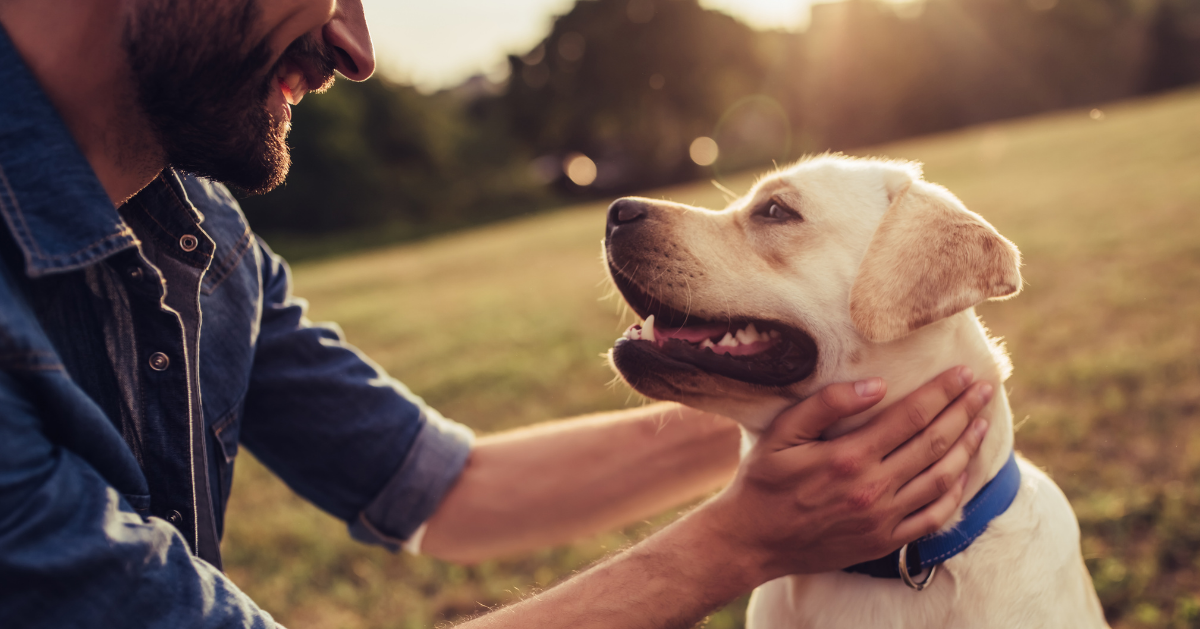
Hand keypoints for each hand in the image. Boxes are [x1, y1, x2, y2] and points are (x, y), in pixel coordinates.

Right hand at [699, 366, 991, 581]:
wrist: (752, 541)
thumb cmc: (763, 481)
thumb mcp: (781, 434)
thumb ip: (826, 405)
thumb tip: (876, 385)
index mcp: (848, 457)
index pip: (911, 416)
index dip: (942, 392)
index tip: (964, 373)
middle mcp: (872, 488)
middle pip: (934, 443)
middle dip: (964, 412)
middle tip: (984, 389)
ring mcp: (883, 518)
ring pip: (941, 478)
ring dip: (967, 447)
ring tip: (982, 422)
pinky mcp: (885, 541)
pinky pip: (933, 517)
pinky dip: (956, 493)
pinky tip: (963, 472)